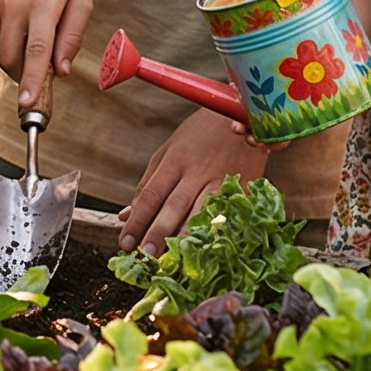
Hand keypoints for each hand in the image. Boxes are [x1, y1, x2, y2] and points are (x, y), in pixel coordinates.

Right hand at [0, 0, 91, 109]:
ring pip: (2, 47)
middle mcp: (14, 4)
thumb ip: (71, 36)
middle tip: (44, 71)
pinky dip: (11, 33)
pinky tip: (25, 10)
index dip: (33, 82)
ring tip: (39, 24)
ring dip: (19, 51)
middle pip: (10, 59)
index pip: (37, 52)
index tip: (28, 106)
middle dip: (24, 75)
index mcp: (43, 3)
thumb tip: (60, 71)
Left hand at [119, 108, 273, 254]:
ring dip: (187, 237)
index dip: (137, 220)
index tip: (124, 242)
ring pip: (203, 212)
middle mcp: (197, 170)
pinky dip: (220, 231)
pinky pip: (231, 212)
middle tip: (146, 255)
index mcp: (175, 160)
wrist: (244, 112)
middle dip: (159, 233)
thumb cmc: (200, 134)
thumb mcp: (169, 151)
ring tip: (173, 259)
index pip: (151, 195)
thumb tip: (125, 215)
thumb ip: (148, 183)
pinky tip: (209, 248)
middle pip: (175, 206)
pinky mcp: (246, 185)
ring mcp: (223, 178)